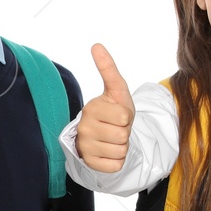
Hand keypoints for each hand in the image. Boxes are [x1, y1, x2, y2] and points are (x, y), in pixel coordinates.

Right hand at [75, 44, 134, 173]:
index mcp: (91, 108)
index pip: (124, 116)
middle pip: (123, 134)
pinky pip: (116, 165)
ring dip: (122, 147)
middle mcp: (84, 128)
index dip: (127, 117)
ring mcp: (85, 147)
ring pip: (120, 150)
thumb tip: (96, 45)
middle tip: (115, 129)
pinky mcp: (90, 163)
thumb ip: (108, 68)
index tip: (117, 115)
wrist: (103, 135)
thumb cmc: (113, 111)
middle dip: (125, 133)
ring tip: (112, 140)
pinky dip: (117, 161)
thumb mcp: (116, 90)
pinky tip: (108, 152)